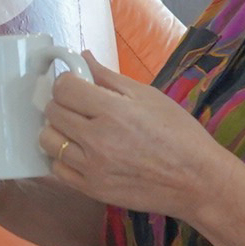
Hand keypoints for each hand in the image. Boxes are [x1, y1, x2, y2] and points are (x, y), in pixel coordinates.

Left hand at [38, 56, 244, 220]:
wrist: (197, 181)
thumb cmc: (179, 134)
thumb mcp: (148, 96)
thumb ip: (109, 77)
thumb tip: (82, 56)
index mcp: (112, 111)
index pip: (63, 88)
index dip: (67, 82)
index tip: (78, 85)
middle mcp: (97, 139)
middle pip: (52, 112)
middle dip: (62, 104)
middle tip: (80, 107)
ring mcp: (91, 167)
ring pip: (48, 141)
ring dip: (58, 131)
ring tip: (79, 130)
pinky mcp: (91, 189)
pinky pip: (57, 169)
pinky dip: (63, 158)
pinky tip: (81, 153)